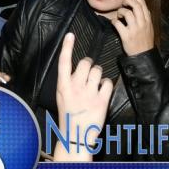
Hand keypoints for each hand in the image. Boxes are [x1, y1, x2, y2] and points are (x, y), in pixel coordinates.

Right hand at [56, 32, 112, 146]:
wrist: (76, 133)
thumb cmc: (68, 113)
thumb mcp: (61, 95)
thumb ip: (67, 81)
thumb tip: (75, 69)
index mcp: (63, 84)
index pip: (64, 61)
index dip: (67, 47)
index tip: (70, 35)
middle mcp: (75, 86)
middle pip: (85, 63)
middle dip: (89, 64)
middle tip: (89, 71)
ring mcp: (89, 93)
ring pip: (98, 71)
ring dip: (98, 74)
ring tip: (96, 83)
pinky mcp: (101, 100)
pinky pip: (108, 83)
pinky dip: (107, 84)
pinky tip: (103, 90)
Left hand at [112, 0, 153, 55]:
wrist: (143, 56)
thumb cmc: (144, 40)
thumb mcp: (148, 27)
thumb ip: (144, 16)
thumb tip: (140, 5)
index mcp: (147, 20)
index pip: (142, 4)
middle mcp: (142, 23)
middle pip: (135, 5)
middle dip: (127, 1)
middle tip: (123, 4)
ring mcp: (135, 29)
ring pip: (126, 13)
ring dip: (120, 12)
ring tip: (120, 16)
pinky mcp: (127, 35)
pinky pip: (117, 23)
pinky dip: (114, 22)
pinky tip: (115, 24)